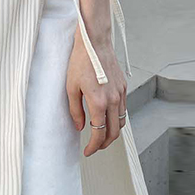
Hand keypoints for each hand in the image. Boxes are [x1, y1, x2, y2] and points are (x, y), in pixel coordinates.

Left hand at [66, 24, 126, 156]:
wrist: (94, 42)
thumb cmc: (80, 61)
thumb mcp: (71, 87)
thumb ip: (75, 110)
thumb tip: (80, 126)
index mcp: (98, 102)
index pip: (99, 132)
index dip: (93, 146)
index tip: (88, 151)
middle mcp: (113, 100)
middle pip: (114, 132)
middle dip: (104, 144)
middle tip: (95, 147)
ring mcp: (121, 93)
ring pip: (122, 122)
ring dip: (113, 132)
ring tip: (102, 134)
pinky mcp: (124, 86)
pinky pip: (123, 109)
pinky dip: (117, 118)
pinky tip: (108, 117)